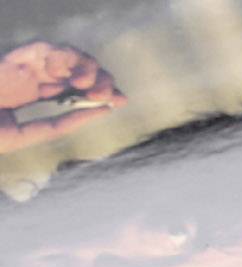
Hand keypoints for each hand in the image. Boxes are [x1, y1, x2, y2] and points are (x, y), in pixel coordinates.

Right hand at [0, 41, 124, 152]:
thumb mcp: (24, 136)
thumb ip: (58, 126)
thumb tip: (99, 113)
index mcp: (33, 94)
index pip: (75, 88)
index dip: (102, 91)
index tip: (120, 101)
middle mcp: (33, 76)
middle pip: (80, 69)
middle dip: (102, 80)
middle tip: (109, 97)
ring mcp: (24, 67)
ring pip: (68, 55)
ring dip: (87, 68)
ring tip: (87, 87)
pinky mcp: (13, 58)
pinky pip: (43, 48)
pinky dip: (61, 56)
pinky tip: (65, 75)